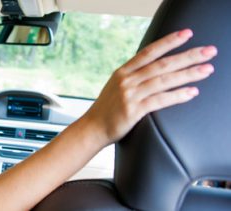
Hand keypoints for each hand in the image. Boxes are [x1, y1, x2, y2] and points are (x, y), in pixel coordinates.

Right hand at [82, 29, 216, 145]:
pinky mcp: (133, 110)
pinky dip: (177, 95)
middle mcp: (126, 80)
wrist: (92, 129)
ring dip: (188, 74)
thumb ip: (132, 76)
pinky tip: (191, 92)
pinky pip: (160, 100)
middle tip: (208, 52)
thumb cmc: (107, 110)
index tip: (186, 34)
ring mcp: (129, 95)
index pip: (149, 52)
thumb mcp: (116, 86)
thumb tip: (153, 68)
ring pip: (163, 80)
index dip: (168, 42)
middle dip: (187, 56)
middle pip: (161, 64)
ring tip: (206, 70)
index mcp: (122, 72)